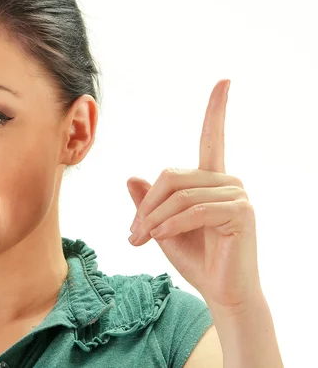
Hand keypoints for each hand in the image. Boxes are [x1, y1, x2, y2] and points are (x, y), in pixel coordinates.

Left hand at [126, 80, 261, 308]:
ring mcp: (236, 193)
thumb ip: (149, 202)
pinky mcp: (241, 211)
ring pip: (179, 194)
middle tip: (133, 234)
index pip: (212, 137)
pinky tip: (160, 238)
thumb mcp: (161, 226)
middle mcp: (226, 179)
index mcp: (210, 179)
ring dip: (153, 218)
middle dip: (146, 205)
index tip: (224, 81)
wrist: (221, 291)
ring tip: (142, 240)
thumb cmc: (195, 257)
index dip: (216, 109)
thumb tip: (132, 176)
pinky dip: (170, 224)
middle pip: (171, 175)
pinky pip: (193, 209)